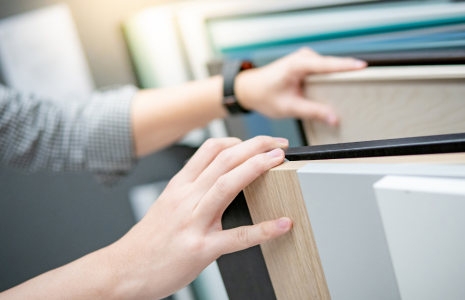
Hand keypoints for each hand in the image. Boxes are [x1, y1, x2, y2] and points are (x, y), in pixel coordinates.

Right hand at [104, 136, 291, 298]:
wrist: (124, 270)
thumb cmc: (149, 240)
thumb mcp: (167, 203)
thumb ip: (192, 188)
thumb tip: (219, 176)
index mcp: (180, 186)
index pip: (211, 149)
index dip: (239, 140)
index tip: (258, 142)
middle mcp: (186, 198)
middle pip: (224, 159)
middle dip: (255, 146)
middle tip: (279, 143)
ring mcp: (193, 222)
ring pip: (228, 185)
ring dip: (257, 167)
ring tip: (279, 160)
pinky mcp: (201, 248)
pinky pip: (237, 237)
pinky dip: (264, 229)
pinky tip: (283, 224)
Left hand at [235, 48, 366, 125]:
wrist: (250, 89)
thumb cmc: (265, 95)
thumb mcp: (289, 107)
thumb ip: (312, 112)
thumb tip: (334, 118)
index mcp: (297, 64)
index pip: (327, 65)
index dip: (346, 66)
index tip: (363, 67)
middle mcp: (303, 57)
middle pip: (332, 65)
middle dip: (347, 73)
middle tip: (365, 84)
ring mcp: (306, 59)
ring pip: (330, 68)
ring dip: (340, 77)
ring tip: (355, 89)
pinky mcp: (307, 64)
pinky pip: (325, 70)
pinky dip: (332, 78)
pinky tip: (340, 89)